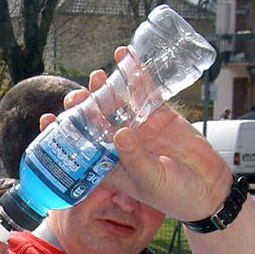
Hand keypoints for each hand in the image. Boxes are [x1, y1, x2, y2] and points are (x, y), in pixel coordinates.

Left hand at [53, 50, 233, 223]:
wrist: (208, 188)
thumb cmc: (175, 194)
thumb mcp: (150, 180)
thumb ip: (135, 157)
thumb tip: (121, 132)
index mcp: (109, 165)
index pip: (79, 146)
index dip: (62, 133)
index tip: (46, 119)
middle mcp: (119, 145)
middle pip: (95, 121)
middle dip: (83, 106)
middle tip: (77, 95)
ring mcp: (138, 128)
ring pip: (117, 104)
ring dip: (106, 89)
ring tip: (98, 76)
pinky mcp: (158, 115)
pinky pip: (144, 93)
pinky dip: (136, 76)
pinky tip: (126, 59)